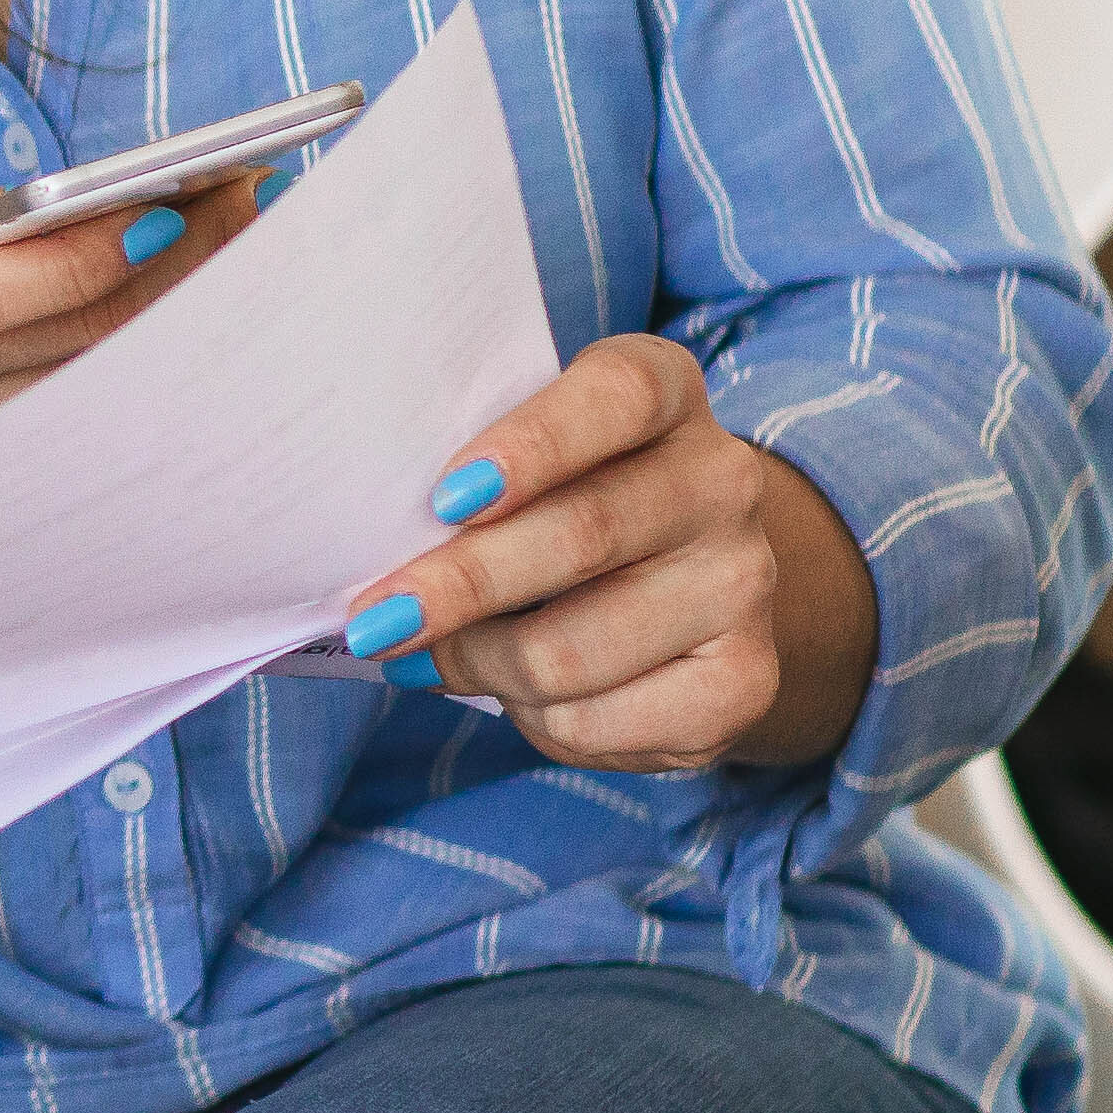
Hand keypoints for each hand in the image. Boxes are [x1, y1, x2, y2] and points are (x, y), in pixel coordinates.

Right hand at [0, 52, 250, 622]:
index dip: (81, 256)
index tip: (168, 205)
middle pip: (53, 341)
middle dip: (169, 272)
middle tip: (245, 202)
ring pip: (70, 398)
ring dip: (165, 332)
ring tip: (236, 256)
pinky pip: (46, 443)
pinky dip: (117, 389)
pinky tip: (175, 337)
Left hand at [334, 334, 873, 773]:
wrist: (678, 586)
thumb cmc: (555, 501)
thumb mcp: (517, 459)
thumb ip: (465, 480)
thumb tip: (366, 556)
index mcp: (664, 390)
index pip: (617, 396)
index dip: (532, 447)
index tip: (446, 498)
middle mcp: (722, 478)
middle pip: (583, 534)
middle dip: (459, 587)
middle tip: (373, 623)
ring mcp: (745, 582)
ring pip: (573, 648)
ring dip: (479, 665)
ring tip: (433, 660)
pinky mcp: (746, 681)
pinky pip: (602, 721)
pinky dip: (534, 721)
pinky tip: (520, 696)